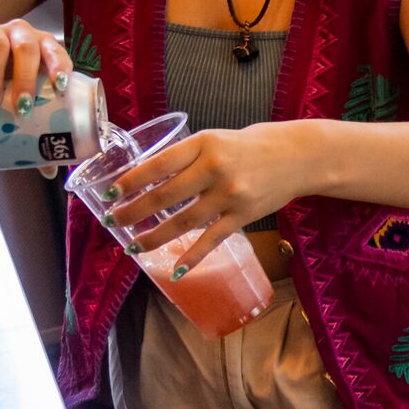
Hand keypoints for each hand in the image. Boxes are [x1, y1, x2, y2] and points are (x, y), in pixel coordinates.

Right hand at [0, 19, 70, 116]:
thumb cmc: (3, 78)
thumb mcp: (20, 88)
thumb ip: (35, 109)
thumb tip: (49, 157)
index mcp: (40, 43)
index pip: (54, 49)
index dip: (58, 65)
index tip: (60, 85)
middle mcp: (17, 33)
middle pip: (26, 47)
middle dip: (26, 77)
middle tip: (22, 106)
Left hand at [102, 126, 306, 274]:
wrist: (298, 156)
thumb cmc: (250, 146)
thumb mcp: (214, 139)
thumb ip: (185, 156)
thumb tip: (147, 179)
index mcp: (202, 144)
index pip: (157, 165)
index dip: (130, 182)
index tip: (110, 194)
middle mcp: (214, 168)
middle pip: (164, 196)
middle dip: (132, 211)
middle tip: (112, 221)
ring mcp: (229, 194)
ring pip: (183, 222)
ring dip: (154, 237)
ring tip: (133, 246)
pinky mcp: (243, 215)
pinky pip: (212, 240)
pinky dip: (192, 257)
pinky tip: (175, 270)